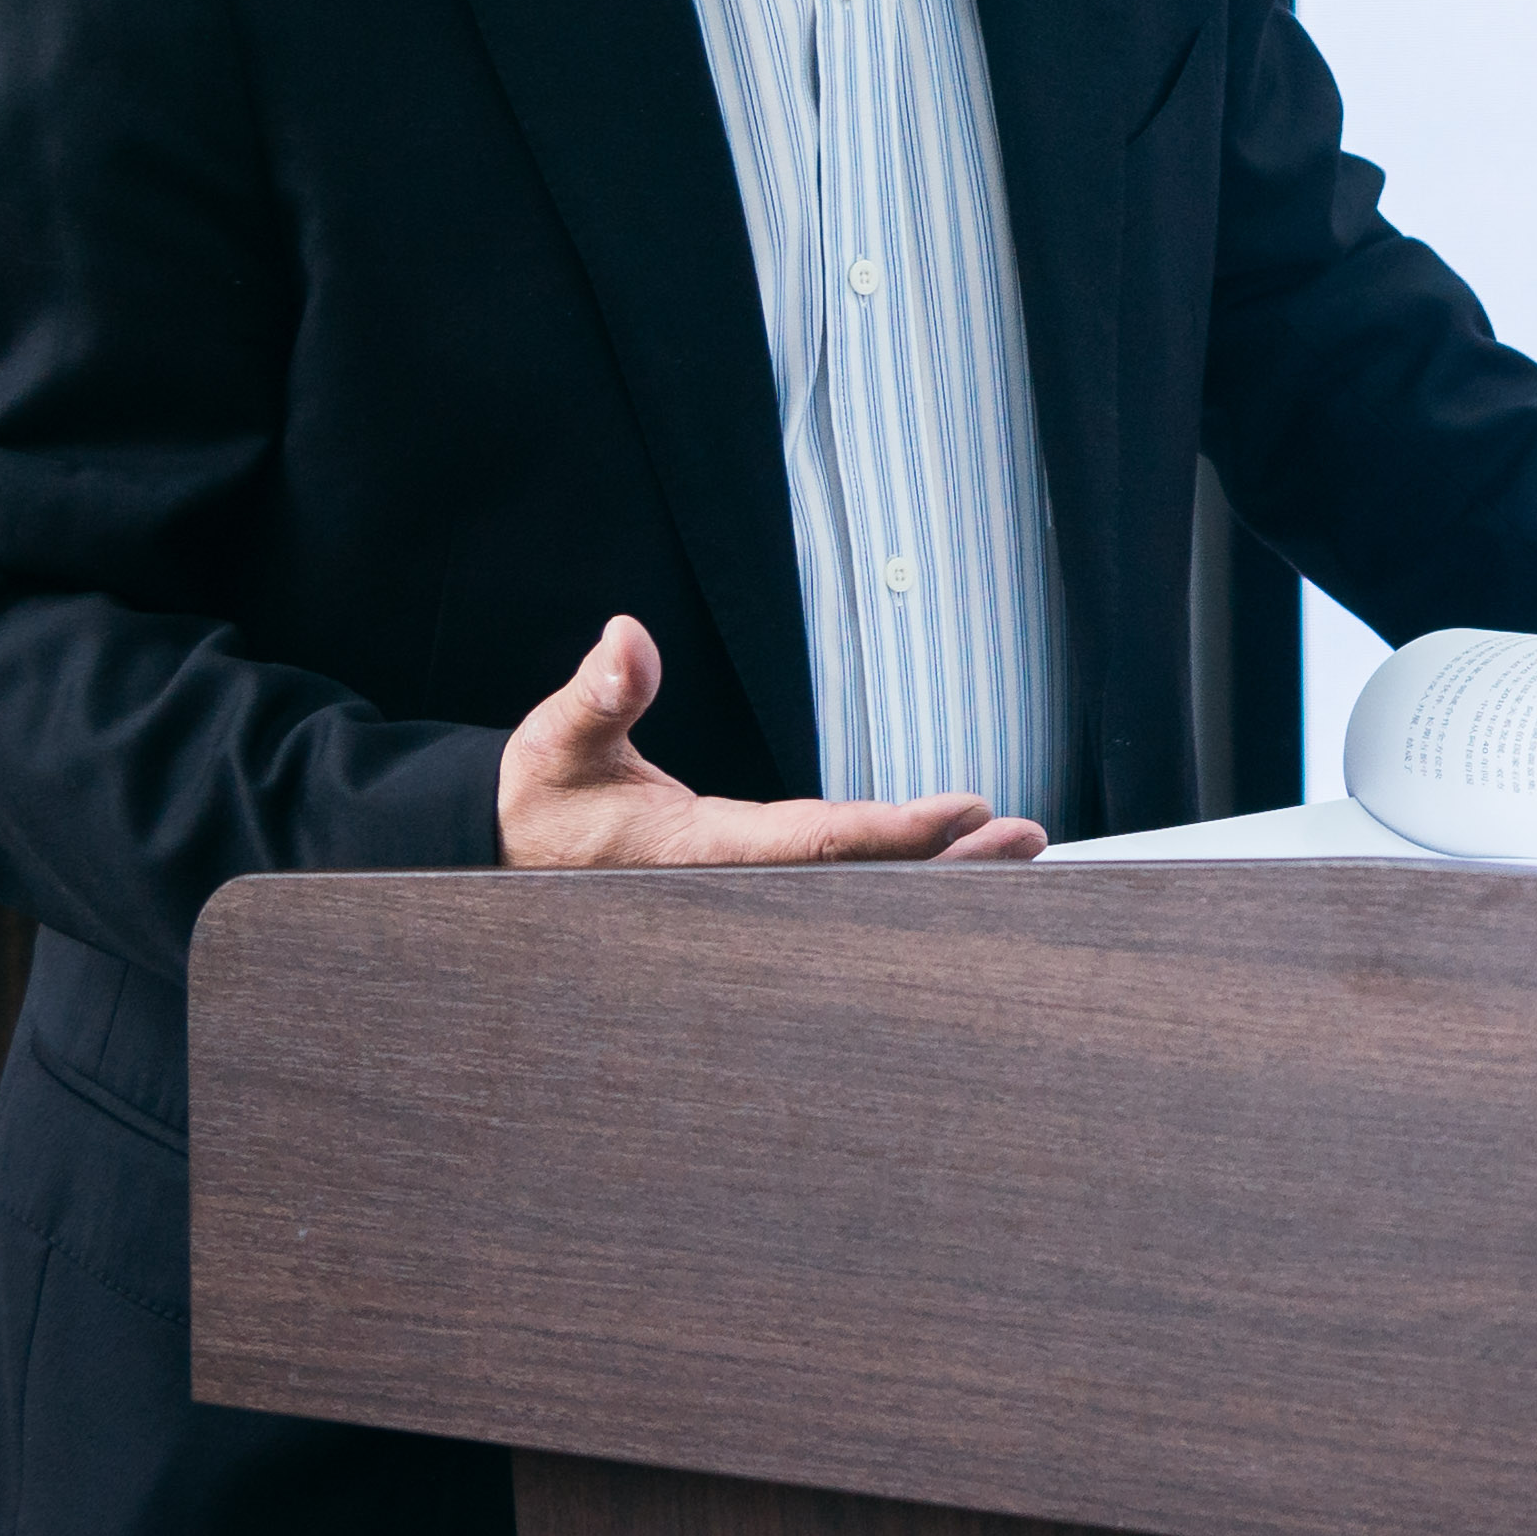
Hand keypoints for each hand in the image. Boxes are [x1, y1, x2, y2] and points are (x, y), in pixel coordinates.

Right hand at [494, 614, 1047, 868]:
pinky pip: (841, 883)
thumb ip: (596, 697)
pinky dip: (900, 871)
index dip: (892, 834)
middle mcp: (738, 888)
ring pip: (859, 889)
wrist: (509, 858)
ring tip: (1018, 849)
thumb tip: (626, 638)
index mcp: (699, 857)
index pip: (814, 845)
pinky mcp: (755, 887)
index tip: (963, 810)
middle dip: (946, 866)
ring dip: (938, 870)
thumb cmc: (538, 802)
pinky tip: (955, 860)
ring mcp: (750, 897)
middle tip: (1027, 840)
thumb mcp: (553, 746)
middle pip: (859, 883)